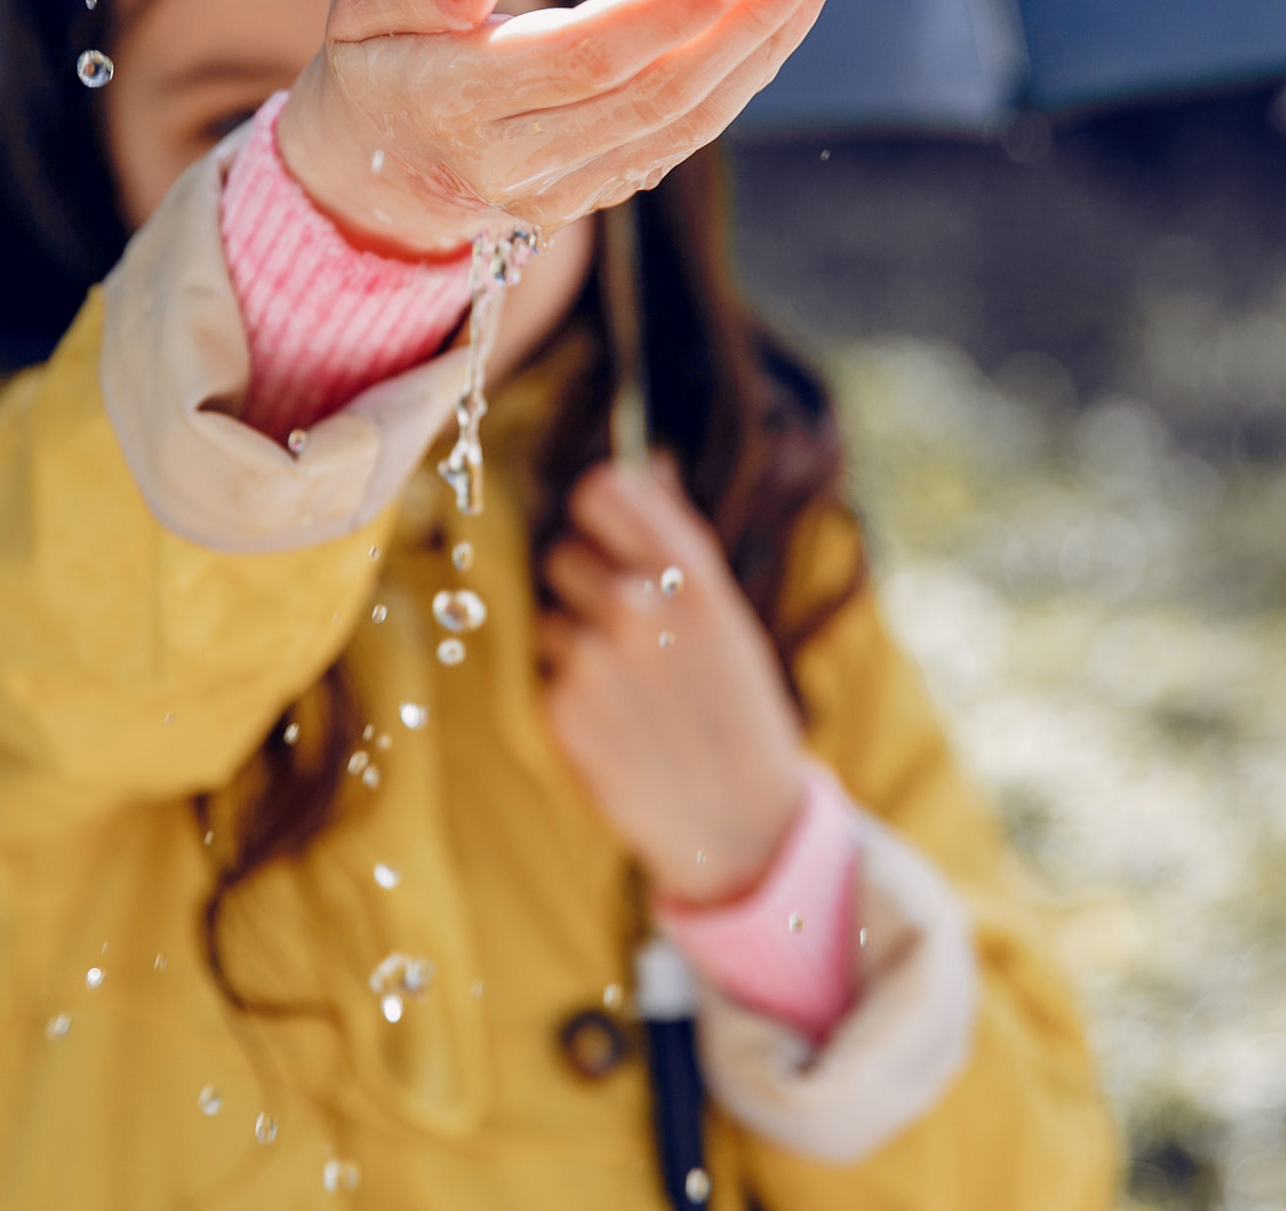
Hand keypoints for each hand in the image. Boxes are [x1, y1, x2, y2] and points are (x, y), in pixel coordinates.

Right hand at [274, 0, 842, 256]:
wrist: (372, 172)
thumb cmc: (376, 56)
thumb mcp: (358, 3)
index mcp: (454, 104)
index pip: (582, 61)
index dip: (668, 14)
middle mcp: (517, 162)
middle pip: (654, 94)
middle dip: (747, 20)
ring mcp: (565, 190)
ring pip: (683, 121)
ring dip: (763, 44)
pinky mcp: (598, 194)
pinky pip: (682, 135)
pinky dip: (741, 73)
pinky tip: (780, 11)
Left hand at [535, 459, 808, 906]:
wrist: (740, 822)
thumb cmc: (739, 711)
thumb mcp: (728, 618)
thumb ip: (679, 540)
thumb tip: (650, 464)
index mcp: (691, 577)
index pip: (606, 491)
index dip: (598, 505)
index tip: (604, 525)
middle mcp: (638, 607)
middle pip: (564, 552)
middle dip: (585, 584)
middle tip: (624, 629)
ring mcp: (593, 658)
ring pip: (550, 614)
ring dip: (575, 639)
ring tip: (625, 685)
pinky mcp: (560, 708)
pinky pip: (545, 670)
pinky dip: (568, 690)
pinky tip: (612, 721)